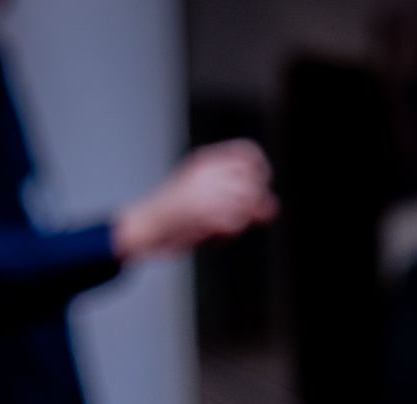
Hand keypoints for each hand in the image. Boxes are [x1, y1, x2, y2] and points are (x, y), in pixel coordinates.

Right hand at [113, 140, 276, 261]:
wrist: (145, 226)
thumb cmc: (176, 214)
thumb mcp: (206, 196)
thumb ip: (240, 199)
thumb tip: (272, 207)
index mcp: (205, 161)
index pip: (248, 152)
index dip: (262, 170)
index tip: (260, 187)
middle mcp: (207, 172)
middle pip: (254, 182)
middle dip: (254, 204)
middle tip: (239, 218)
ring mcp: (205, 191)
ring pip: (247, 203)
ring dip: (239, 222)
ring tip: (221, 230)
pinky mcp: (203, 213)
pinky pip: (235, 223)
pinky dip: (227, 235)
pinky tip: (212, 237)